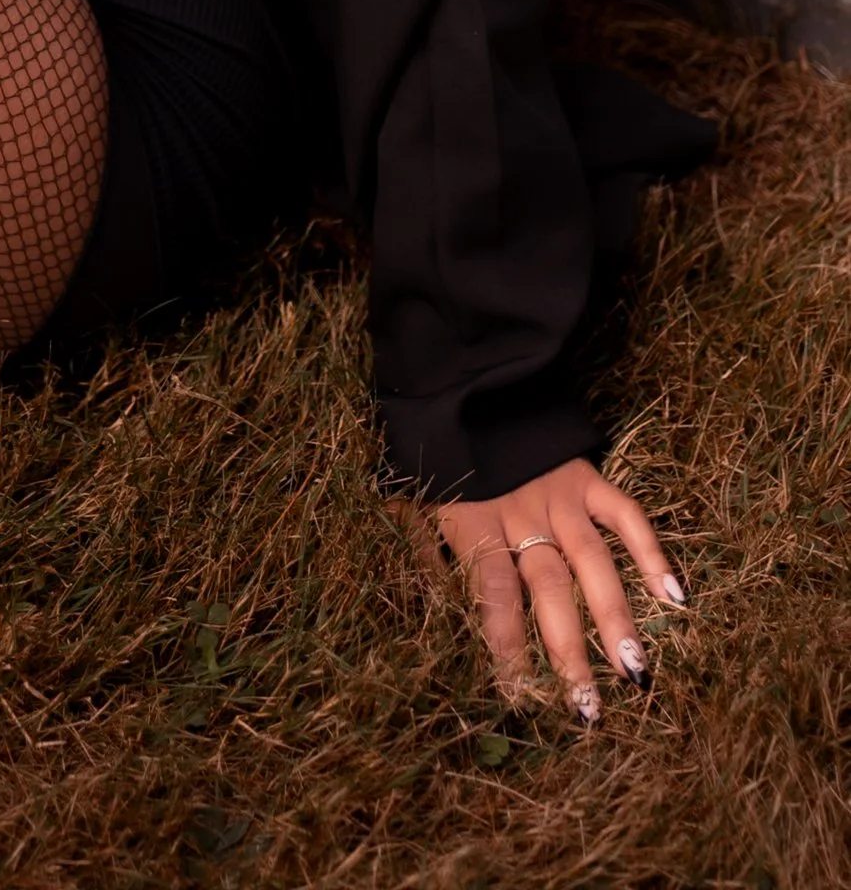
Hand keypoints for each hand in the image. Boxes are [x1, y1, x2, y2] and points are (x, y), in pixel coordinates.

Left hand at [435, 456, 686, 720]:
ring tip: (634, 669)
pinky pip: (625, 515)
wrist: (468, 383)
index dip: (508, 645)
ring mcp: (559, 496)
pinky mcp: (587, 476)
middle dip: (569, 650)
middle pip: (548, 589)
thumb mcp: (414, 499)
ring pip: (592, 562)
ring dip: (615, 616)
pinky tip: (675, 596)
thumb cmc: (438, 453)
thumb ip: (425, 551)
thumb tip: (434, 607)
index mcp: (476, 525)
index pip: (494, 596)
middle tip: (588, 706)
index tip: (521, 695)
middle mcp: (522, 516)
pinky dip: (651, 552)